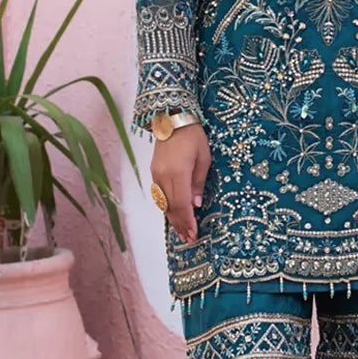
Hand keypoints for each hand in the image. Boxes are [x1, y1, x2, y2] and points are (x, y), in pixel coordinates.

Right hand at [151, 124, 210, 242]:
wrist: (172, 119)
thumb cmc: (193, 137)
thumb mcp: (203, 159)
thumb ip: (198, 183)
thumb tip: (196, 204)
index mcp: (178, 173)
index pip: (182, 204)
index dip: (188, 221)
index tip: (193, 234)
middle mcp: (164, 176)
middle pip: (171, 207)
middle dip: (180, 225)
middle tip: (189, 239)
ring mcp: (156, 175)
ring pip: (163, 203)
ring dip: (173, 219)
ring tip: (182, 232)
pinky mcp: (154, 172)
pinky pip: (160, 195)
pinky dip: (167, 207)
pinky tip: (174, 215)